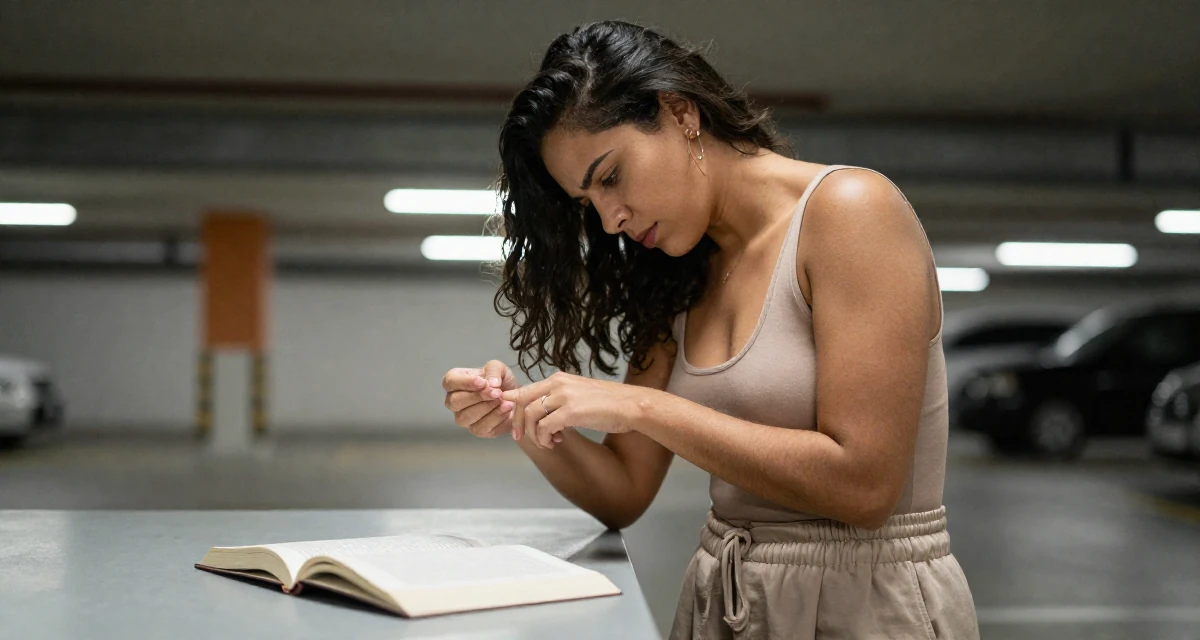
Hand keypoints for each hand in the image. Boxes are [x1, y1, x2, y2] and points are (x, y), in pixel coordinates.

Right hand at [441, 360, 519, 438]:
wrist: (515, 398)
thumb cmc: (501, 381)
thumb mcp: (499, 368)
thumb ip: (493, 370)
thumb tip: (491, 383)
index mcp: (455, 382)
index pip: (450, 381)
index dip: (465, 383)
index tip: (483, 382)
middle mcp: (454, 401)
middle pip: (455, 401)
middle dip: (477, 397)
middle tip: (497, 392)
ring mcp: (463, 418)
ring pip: (466, 416)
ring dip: (487, 407)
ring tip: (504, 400)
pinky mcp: (476, 430)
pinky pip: (481, 427)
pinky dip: (496, 417)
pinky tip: (506, 409)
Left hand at [501, 371, 640, 448]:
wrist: (630, 405)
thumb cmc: (608, 404)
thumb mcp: (578, 395)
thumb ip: (559, 400)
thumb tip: (542, 414)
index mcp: (558, 379)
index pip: (525, 390)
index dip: (514, 407)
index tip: (515, 423)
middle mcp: (558, 384)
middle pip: (523, 401)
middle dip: (518, 422)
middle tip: (520, 438)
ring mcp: (564, 396)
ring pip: (532, 415)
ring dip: (534, 434)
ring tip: (546, 442)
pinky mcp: (571, 411)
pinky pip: (545, 427)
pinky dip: (544, 438)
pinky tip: (553, 443)